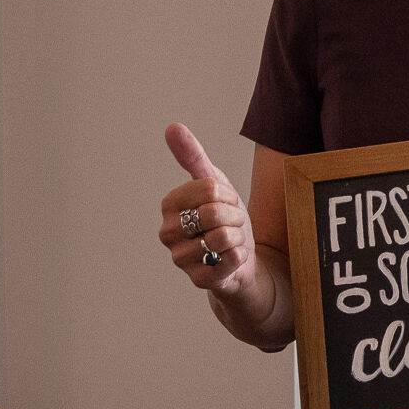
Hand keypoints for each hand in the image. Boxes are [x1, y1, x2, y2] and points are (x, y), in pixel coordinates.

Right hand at [158, 123, 256, 295]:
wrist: (241, 257)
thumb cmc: (225, 218)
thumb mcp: (214, 183)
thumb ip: (193, 156)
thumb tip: (173, 127)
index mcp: (170, 205)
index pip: (209, 189)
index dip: (228, 195)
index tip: (226, 202)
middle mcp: (168, 233)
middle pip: (214, 212)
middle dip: (235, 216)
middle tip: (232, 223)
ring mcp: (180, 259)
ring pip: (223, 237)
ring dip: (239, 236)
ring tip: (232, 240)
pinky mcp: (199, 281)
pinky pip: (230, 260)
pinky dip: (241, 256)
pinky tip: (233, 258)